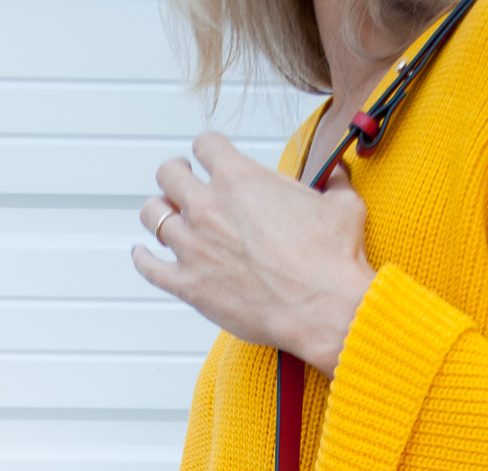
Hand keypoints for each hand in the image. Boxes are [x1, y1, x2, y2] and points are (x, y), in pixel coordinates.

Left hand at [132, 131, 375, 378]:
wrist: (324, 308)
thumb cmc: (332, 261)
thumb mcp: (343, 207)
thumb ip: (335, 184)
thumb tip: (340, 175)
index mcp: (239, 178)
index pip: (205, 145)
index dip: (209, 151)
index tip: (213, 161)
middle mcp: (208, 207)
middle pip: (168, 173)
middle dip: (177, 176)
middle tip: (184, 184)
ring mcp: (193, 246)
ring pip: (152, 214)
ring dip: (159, 212)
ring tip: (167, 217)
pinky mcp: (189, 286)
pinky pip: (149, 267)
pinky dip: (144, 258)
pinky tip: (145, 254)